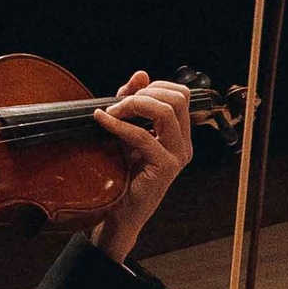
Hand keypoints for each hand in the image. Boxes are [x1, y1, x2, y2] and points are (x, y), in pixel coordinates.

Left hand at [94, 71, 195, 260]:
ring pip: (166, 111)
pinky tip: (103, 121)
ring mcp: (178, 156)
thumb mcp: (126, 131)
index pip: (180, 94)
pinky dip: (119, 124)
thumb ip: (132, 103)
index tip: (127, 96)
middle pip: (178, 97)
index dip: (154, 87)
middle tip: (117, 105)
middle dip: (144, 94)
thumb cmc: (121, 174)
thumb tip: (141, 74)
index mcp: (180, 135)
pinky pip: (143, 136)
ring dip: (134, 105)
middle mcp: (185, 144)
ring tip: (111, 113)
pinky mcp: (165, 167)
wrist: (117, 214)